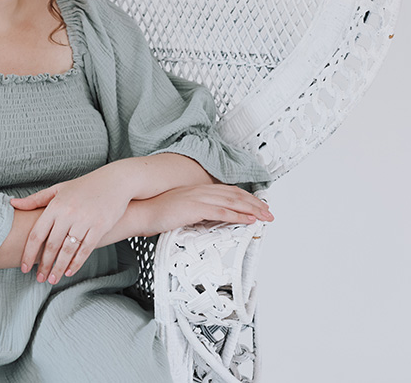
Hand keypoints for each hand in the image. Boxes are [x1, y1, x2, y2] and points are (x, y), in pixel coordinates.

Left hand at [10, 168, 131, 283]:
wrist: (115, 181)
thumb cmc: (84, 186)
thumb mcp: (58, 189)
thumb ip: (36, 199)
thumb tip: (13, 204)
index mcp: (55, 205)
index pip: (36, 233)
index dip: (28, 253)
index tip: (24, 267)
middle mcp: (68, 213)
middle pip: (51, 245)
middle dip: (44, 265)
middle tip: (39, 279)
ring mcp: (84, 220)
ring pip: (67, 250)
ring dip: (58, 268)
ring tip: (52, 279)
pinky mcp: (100, 227)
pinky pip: (85, 249)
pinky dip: (76, 263)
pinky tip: (69, 272)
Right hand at [139, 184, 273, 234]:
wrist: (142, 211)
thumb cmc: (156, 212)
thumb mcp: (181, 209)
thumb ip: (196, 211)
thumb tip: (208, 219)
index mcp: (198, 190)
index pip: (228, 191)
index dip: (245, 197)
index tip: (257, 205)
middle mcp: (201, 191)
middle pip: (235, 195)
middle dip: (254, 203)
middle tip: (268, 212)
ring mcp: (199, 198)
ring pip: (232, 202)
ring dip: (251, 209)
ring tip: (264, 216)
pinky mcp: (195, 208)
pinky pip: (222, 212)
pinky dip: (237, 216)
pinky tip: (248, 220)